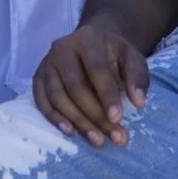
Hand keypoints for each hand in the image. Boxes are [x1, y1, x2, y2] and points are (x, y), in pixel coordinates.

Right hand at [33, 23, 149, 145]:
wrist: (92, 44)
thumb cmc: (113, 55)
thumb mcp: (132, 59)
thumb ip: (137, 77)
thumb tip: (139, 102)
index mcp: (87, 38)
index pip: (96, 69)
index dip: (107, 95)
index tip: (118, 118)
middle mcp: (62, 47)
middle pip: (75, 86)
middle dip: (95, 115)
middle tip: (114, 136)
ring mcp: (47, 62)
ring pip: (57, 96)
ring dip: (78, 121)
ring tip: (98, 140)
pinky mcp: (38, 77)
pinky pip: (41, 100)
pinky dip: (54, 118)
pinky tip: (70, 131)